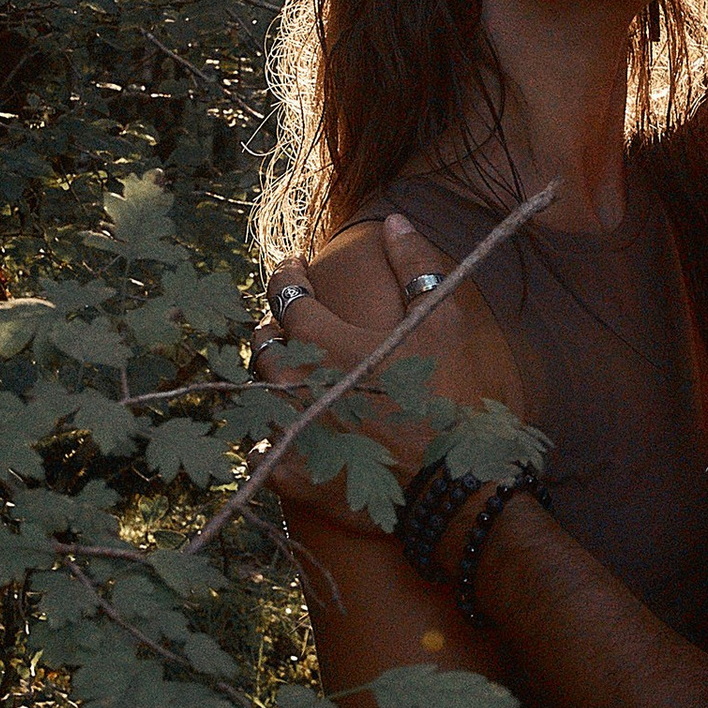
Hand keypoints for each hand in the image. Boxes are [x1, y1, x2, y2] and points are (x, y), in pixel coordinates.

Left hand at [252, 212, 525, 532]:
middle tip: (293, 325)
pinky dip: (269, 439)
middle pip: (264, 344)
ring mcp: (288, 431)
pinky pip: (258, 450)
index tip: (293, 266)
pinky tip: (286, 434)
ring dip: (272, 382)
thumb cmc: (450, 401)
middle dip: (277, 329)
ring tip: (291, 378)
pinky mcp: (289, 476)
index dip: (287, 276)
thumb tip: (393, 220)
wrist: (451, 488)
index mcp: (324, 341)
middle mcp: (294, 383)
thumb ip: (414, 266)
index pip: (286, 296)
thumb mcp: (442, 324)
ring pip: (257, 395)